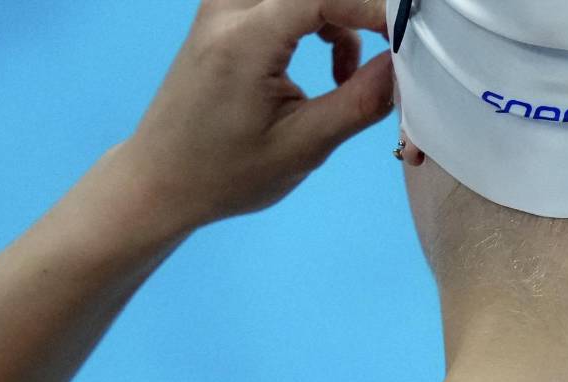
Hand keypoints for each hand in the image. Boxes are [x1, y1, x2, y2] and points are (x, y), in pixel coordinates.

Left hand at [118, 0, 395, 230]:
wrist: (162, 178)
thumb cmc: (228, 173)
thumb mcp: (304, 147)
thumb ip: (359, 101)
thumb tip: (402, 65)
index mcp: (244, 40)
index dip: (373, 9)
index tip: (406, 41)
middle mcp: (228, 8)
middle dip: (357, 12)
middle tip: (386, 53)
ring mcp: (222, 6)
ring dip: (339, 17)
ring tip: (347, 76)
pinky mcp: (226, 15)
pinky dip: (320, 19)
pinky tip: (328, 66)